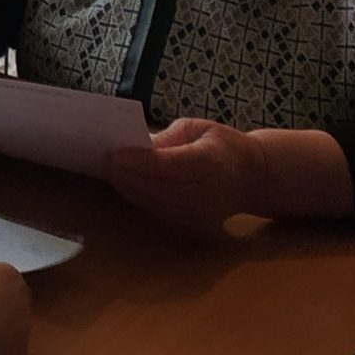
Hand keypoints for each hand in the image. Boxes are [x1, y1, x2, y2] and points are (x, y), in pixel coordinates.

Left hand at [106, 118, 263, 235]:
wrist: (252, 178)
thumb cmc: (223, 145)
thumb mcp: (198, 128)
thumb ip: (168, 137)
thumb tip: (136, 145)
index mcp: (211, 163)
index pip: (168, 166)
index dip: (137, 161)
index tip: (112, 153)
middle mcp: (207, 193)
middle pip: (156, 188)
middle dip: (125, 175)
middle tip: (102, 161)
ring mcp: (201, 215)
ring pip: (153, 203)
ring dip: (127, 188)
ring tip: (108, 171)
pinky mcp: (193, 227)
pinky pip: (159, 212)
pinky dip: (139, 198)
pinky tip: (124, 184)